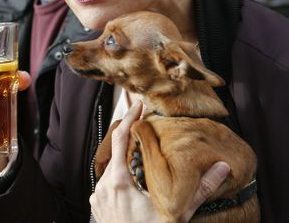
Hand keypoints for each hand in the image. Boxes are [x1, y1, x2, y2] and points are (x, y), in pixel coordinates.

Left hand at [89, 101, 230, 222]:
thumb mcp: (178, 213)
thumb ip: (199, 189)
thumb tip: (221, 168)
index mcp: (119, 181)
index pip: (121, 138)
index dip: (130, 118)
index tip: (138, 105)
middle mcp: (104, 185)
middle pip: (115, 151)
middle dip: (130, 138)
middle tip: (143, 125)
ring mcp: (98, 196)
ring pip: (111, 168)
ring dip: (125, 159)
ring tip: (141, 152)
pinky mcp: (97, 206)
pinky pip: (106, 183)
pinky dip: (119, 176)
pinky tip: (132, 179)